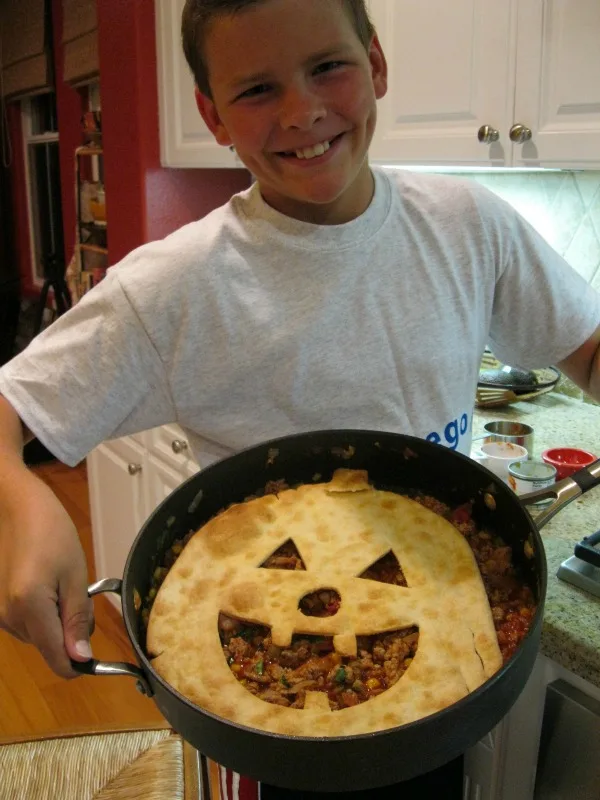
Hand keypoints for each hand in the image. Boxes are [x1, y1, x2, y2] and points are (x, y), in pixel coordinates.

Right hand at [0, 466, 93, 677]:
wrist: (17, 507)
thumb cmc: (51, 532)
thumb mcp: (75, 575)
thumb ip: (77, 619)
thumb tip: (81, 659)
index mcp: (28, 610)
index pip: (57, 661)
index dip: (81, 662)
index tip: (99, 645)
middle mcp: (8, 619)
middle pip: (50, 648)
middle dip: (71, 629)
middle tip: (77, 591)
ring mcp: (0, 614)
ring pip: (40, 635)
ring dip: (57, 618)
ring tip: (60, 581)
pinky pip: (28, 622)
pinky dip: (43, 610)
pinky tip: (46, 582)